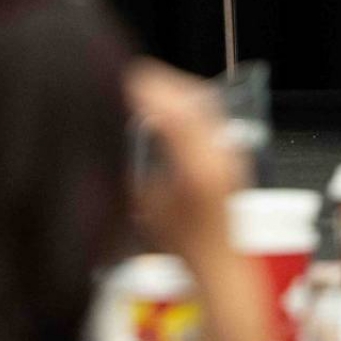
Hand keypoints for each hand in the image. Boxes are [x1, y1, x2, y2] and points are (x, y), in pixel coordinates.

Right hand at [126, 58, 245, 259]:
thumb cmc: (182, 244)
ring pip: (203, 102)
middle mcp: (220, 154)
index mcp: (197, 168)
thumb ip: (129, 169)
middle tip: (131, 77)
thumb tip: (109, 138)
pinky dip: (186, 102)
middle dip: (160, 82)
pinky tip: (169, 107)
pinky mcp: (231, 153)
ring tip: (148, 86)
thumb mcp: (145, 207)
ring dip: (174, 89)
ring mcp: (230, 152)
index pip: (174, 114)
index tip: (123, 81)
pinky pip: (210, 113)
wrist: (220, 263)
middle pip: (192, 99)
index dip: (146, 91)